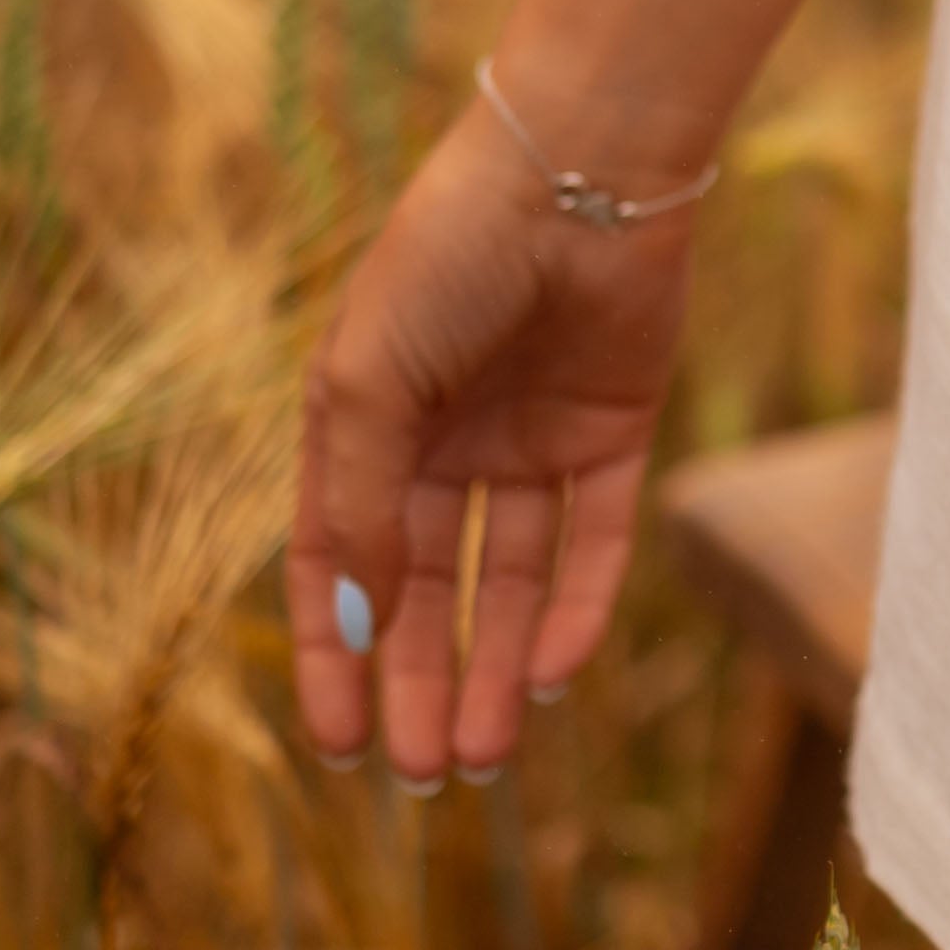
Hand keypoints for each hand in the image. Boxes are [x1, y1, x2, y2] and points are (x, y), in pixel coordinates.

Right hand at [289, 102, 699, 787]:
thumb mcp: (369, 383)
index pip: (342, 564)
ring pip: (510, 582)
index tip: (338, 746)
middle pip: (431, 590)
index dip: (336, 655)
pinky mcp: (614, 431)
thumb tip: (357, 629)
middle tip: (427, 778)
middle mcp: (445, 438)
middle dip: (424, 684)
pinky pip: (593, 540)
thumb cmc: (448, 258)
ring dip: (498, 668)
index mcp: (365, 421)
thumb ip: (364, 506)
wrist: (580, 170)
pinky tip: (556, 676)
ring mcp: (530, 437)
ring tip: (486, 759)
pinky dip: (578, 608)